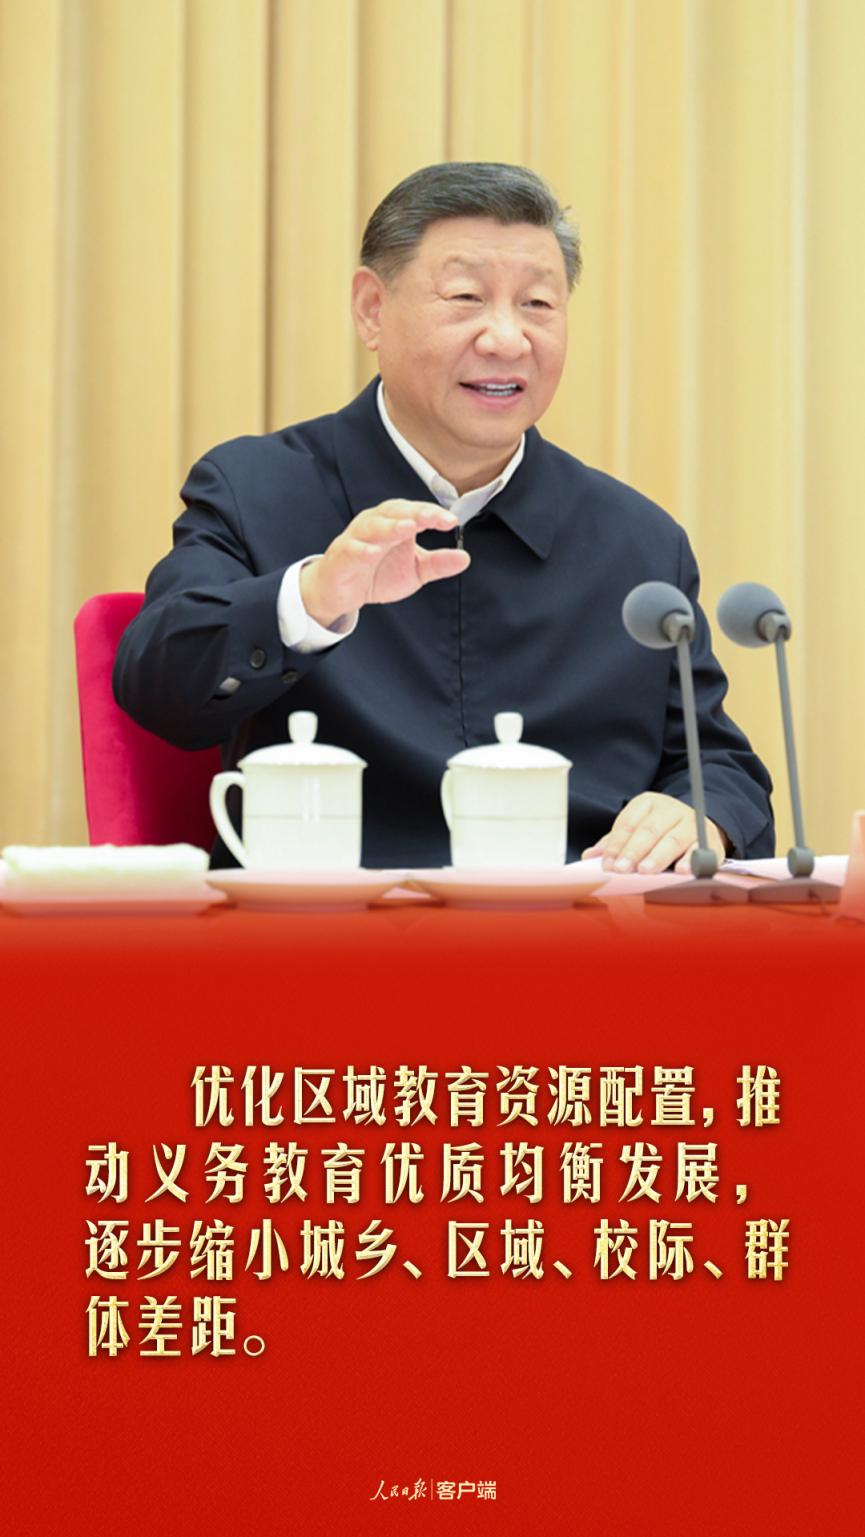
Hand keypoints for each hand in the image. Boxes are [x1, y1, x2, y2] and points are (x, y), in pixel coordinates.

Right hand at [299, 499, 469, 627]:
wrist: (342, 591)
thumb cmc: (377, 573)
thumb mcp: (415, 571)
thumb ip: (438, 564)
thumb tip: (465, 558)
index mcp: (395, 522)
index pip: (416, 511)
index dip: (433, 514)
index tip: (451, 520)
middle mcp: (376, 524)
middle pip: (395, 511)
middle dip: (415, 513)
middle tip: (432, 518)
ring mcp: (357, 538)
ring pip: (373, 526)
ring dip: (390, 526)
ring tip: (408, 528)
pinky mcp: (342, 556)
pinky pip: (351, 549)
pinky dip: (362, 549)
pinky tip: (373, 552)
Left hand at [581, 792, 727, 873]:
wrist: (698, 825)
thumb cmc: (660, 830)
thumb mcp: (636, 829)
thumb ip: (614, 842)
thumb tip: (589, 856)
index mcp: (648, 802)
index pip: (628, 822)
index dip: (616, 844)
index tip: (607, 864)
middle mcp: (671, 810)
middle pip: (649, 830)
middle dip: (634, 851)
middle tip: (622, 869)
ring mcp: (691, 823)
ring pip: (673, 839)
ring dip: (658, 856)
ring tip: (645, 870)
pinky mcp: (708, 840)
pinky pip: (699, 849)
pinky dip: (691, 860)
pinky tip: (682, 870)